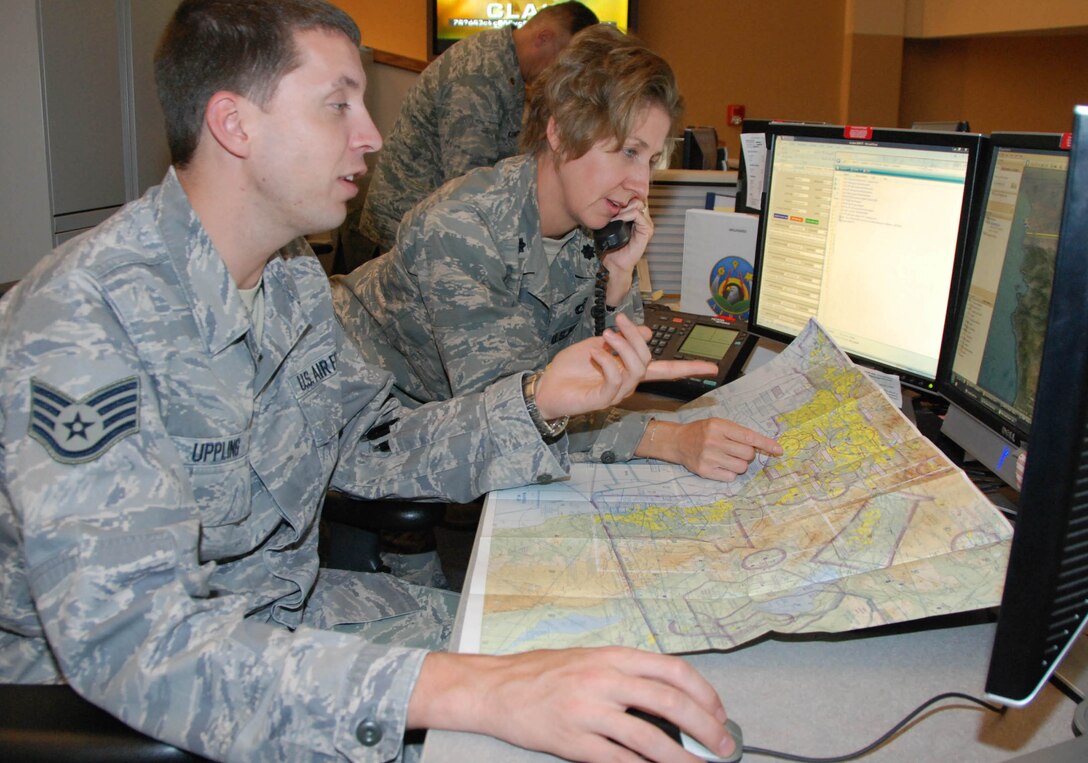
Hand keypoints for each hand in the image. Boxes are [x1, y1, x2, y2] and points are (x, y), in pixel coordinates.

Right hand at [408, 646, 735, 762]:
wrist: (496, 688)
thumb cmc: (543, 672)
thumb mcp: (590, 659)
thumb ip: (627, 675)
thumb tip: (672, 699)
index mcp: (612, 656)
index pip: (672, 671)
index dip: (703, 694)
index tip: (718, 713)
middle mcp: (603, 680)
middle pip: (669, 703)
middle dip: (705, 727)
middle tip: (723, 746)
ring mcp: (588, 712)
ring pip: (649, 738)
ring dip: (681, 759)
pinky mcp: (573, 742)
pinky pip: (618, 760)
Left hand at [534, 314, 716, 420]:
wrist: (546, 386)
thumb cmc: (570, 369)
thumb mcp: (598, 345)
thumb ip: (622, 340)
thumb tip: (647, 331)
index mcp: (630, 371)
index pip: (666, 370)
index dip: (689, 368)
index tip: (713, 367)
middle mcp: (628, 384)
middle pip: (648, 361)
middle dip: (636, 338)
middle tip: (618, 322)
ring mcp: (616, 393)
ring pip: (636, 370)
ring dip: (623, 348)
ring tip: (607, 336)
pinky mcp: (603, 400)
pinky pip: (615, 379)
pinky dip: (607, 361)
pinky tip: (595, 353)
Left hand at [601, 198, 651, 304]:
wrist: (615, 263)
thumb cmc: (612, 246)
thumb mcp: (611, 226)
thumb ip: (614, 213)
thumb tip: (608, 200)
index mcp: (637, 217)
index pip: (633, 199)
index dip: (622, 199)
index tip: (611, 206)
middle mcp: (644, 219)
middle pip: (636, 199)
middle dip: (622, 203)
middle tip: (612, 212)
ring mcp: (647, 224)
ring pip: (637, 205)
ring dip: (623, 209)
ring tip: (614, 218)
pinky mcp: (647, 230)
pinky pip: (637, 214)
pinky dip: (626, 215)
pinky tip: (618, 221)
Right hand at [636, 418, 782, 480]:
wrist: (677, 442)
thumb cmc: (702, 432)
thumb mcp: (718, 424)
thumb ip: (738, 433)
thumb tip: (762, 446)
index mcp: (719, 426)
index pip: (748, 436)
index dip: (765, 443)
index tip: (778, 450)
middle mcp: (713, 441)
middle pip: (747, 454)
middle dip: (747, 454)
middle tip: (737, 450)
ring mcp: (709, 457)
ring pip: (741, 467)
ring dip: (739, 464)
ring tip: (727, 458)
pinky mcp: (705, 471)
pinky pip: (730, 477)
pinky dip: (729, 473)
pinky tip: (720, 466)